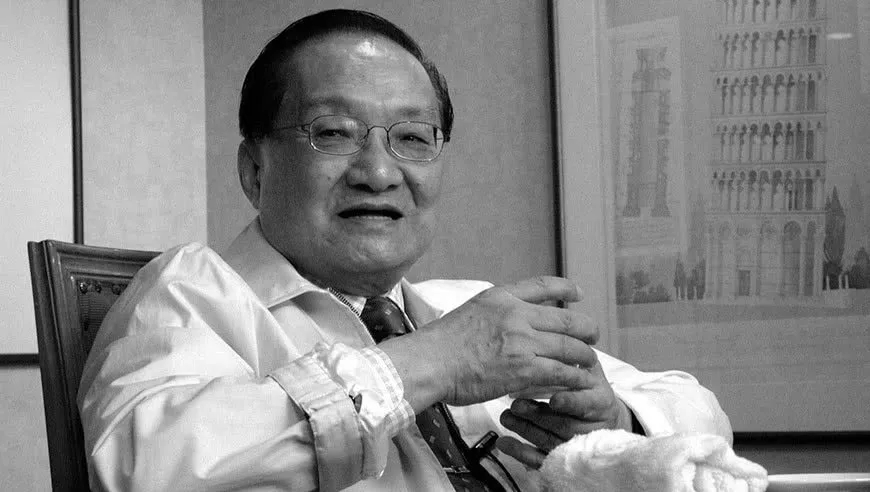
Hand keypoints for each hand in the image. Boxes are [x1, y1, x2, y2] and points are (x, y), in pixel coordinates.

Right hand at [380, 276, 598, 411]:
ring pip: (570, 346)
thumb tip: (505, 322)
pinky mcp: (525, 369)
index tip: (578, 294)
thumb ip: (493, 314)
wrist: (428, 363)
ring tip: (590, 361)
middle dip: (586, 328)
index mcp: (500, 296)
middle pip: (566, 318)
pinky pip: (562, 372)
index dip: (566, 288)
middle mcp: (516, 314)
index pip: (543, 286)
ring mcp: (522, 341)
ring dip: (585, 355)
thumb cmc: (438, 344)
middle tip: (592, 336)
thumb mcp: (468, 311)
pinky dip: (576, 377)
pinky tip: (581, 382)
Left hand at [495, 361, 632, 467]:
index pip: (586, 405)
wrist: (600, 418)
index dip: (571, 402)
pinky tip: (504, 443)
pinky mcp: (559, 457)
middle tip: (516, 405)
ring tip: (505, 416)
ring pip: (551, 442)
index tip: (554, 399)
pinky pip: (541, 460)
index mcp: (600, 401)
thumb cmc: (587, 386)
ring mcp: (574, 444)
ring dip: (526, 429)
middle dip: (539, 415)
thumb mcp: (589, 370)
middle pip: (565, 425)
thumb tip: (560, 330)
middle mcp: (591, 426)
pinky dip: (521, 452)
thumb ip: (577, 357)